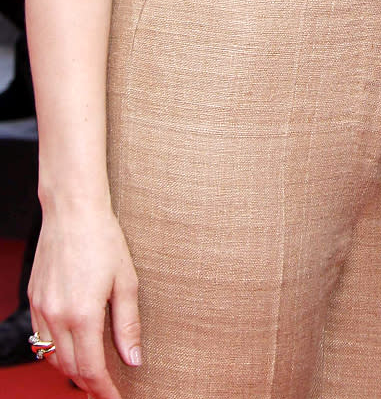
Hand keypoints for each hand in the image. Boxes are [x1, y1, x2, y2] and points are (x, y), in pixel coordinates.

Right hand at [29, 210, 140, 398]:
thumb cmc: (104, 240)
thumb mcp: (126, 281)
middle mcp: (57, 316)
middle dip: (89, 385)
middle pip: (70, 369)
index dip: (104, 390)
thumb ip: (128, 324)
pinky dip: (56, 351)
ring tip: (92, 374)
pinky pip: (41, 339)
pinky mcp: (34, 300)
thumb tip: (133, 360)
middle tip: (107, 390)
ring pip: (52, 357)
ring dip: (71, 370)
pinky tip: (72, 348)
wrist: (72, 211)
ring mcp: (41, 309)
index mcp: (83, 314)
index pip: (91, 369)